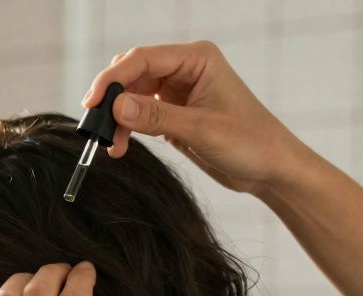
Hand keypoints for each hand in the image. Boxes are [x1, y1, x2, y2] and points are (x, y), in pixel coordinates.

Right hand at [81, 40, 308, 196]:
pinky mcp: (173, 113)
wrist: (270, 169)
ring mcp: (177, 91)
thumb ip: (156, 117)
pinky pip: (138, 114)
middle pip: (131, 73)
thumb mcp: (200, 130)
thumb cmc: (250, 142)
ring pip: (130, 95)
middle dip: (112, 98)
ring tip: (112, 145)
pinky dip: (126, 129)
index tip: (92, 103)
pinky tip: (121, 147)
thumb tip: (115, 106)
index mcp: (197, 59)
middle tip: (98, 127)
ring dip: (117, 118)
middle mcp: (185, 69)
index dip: (112, 78)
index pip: (142, 59)